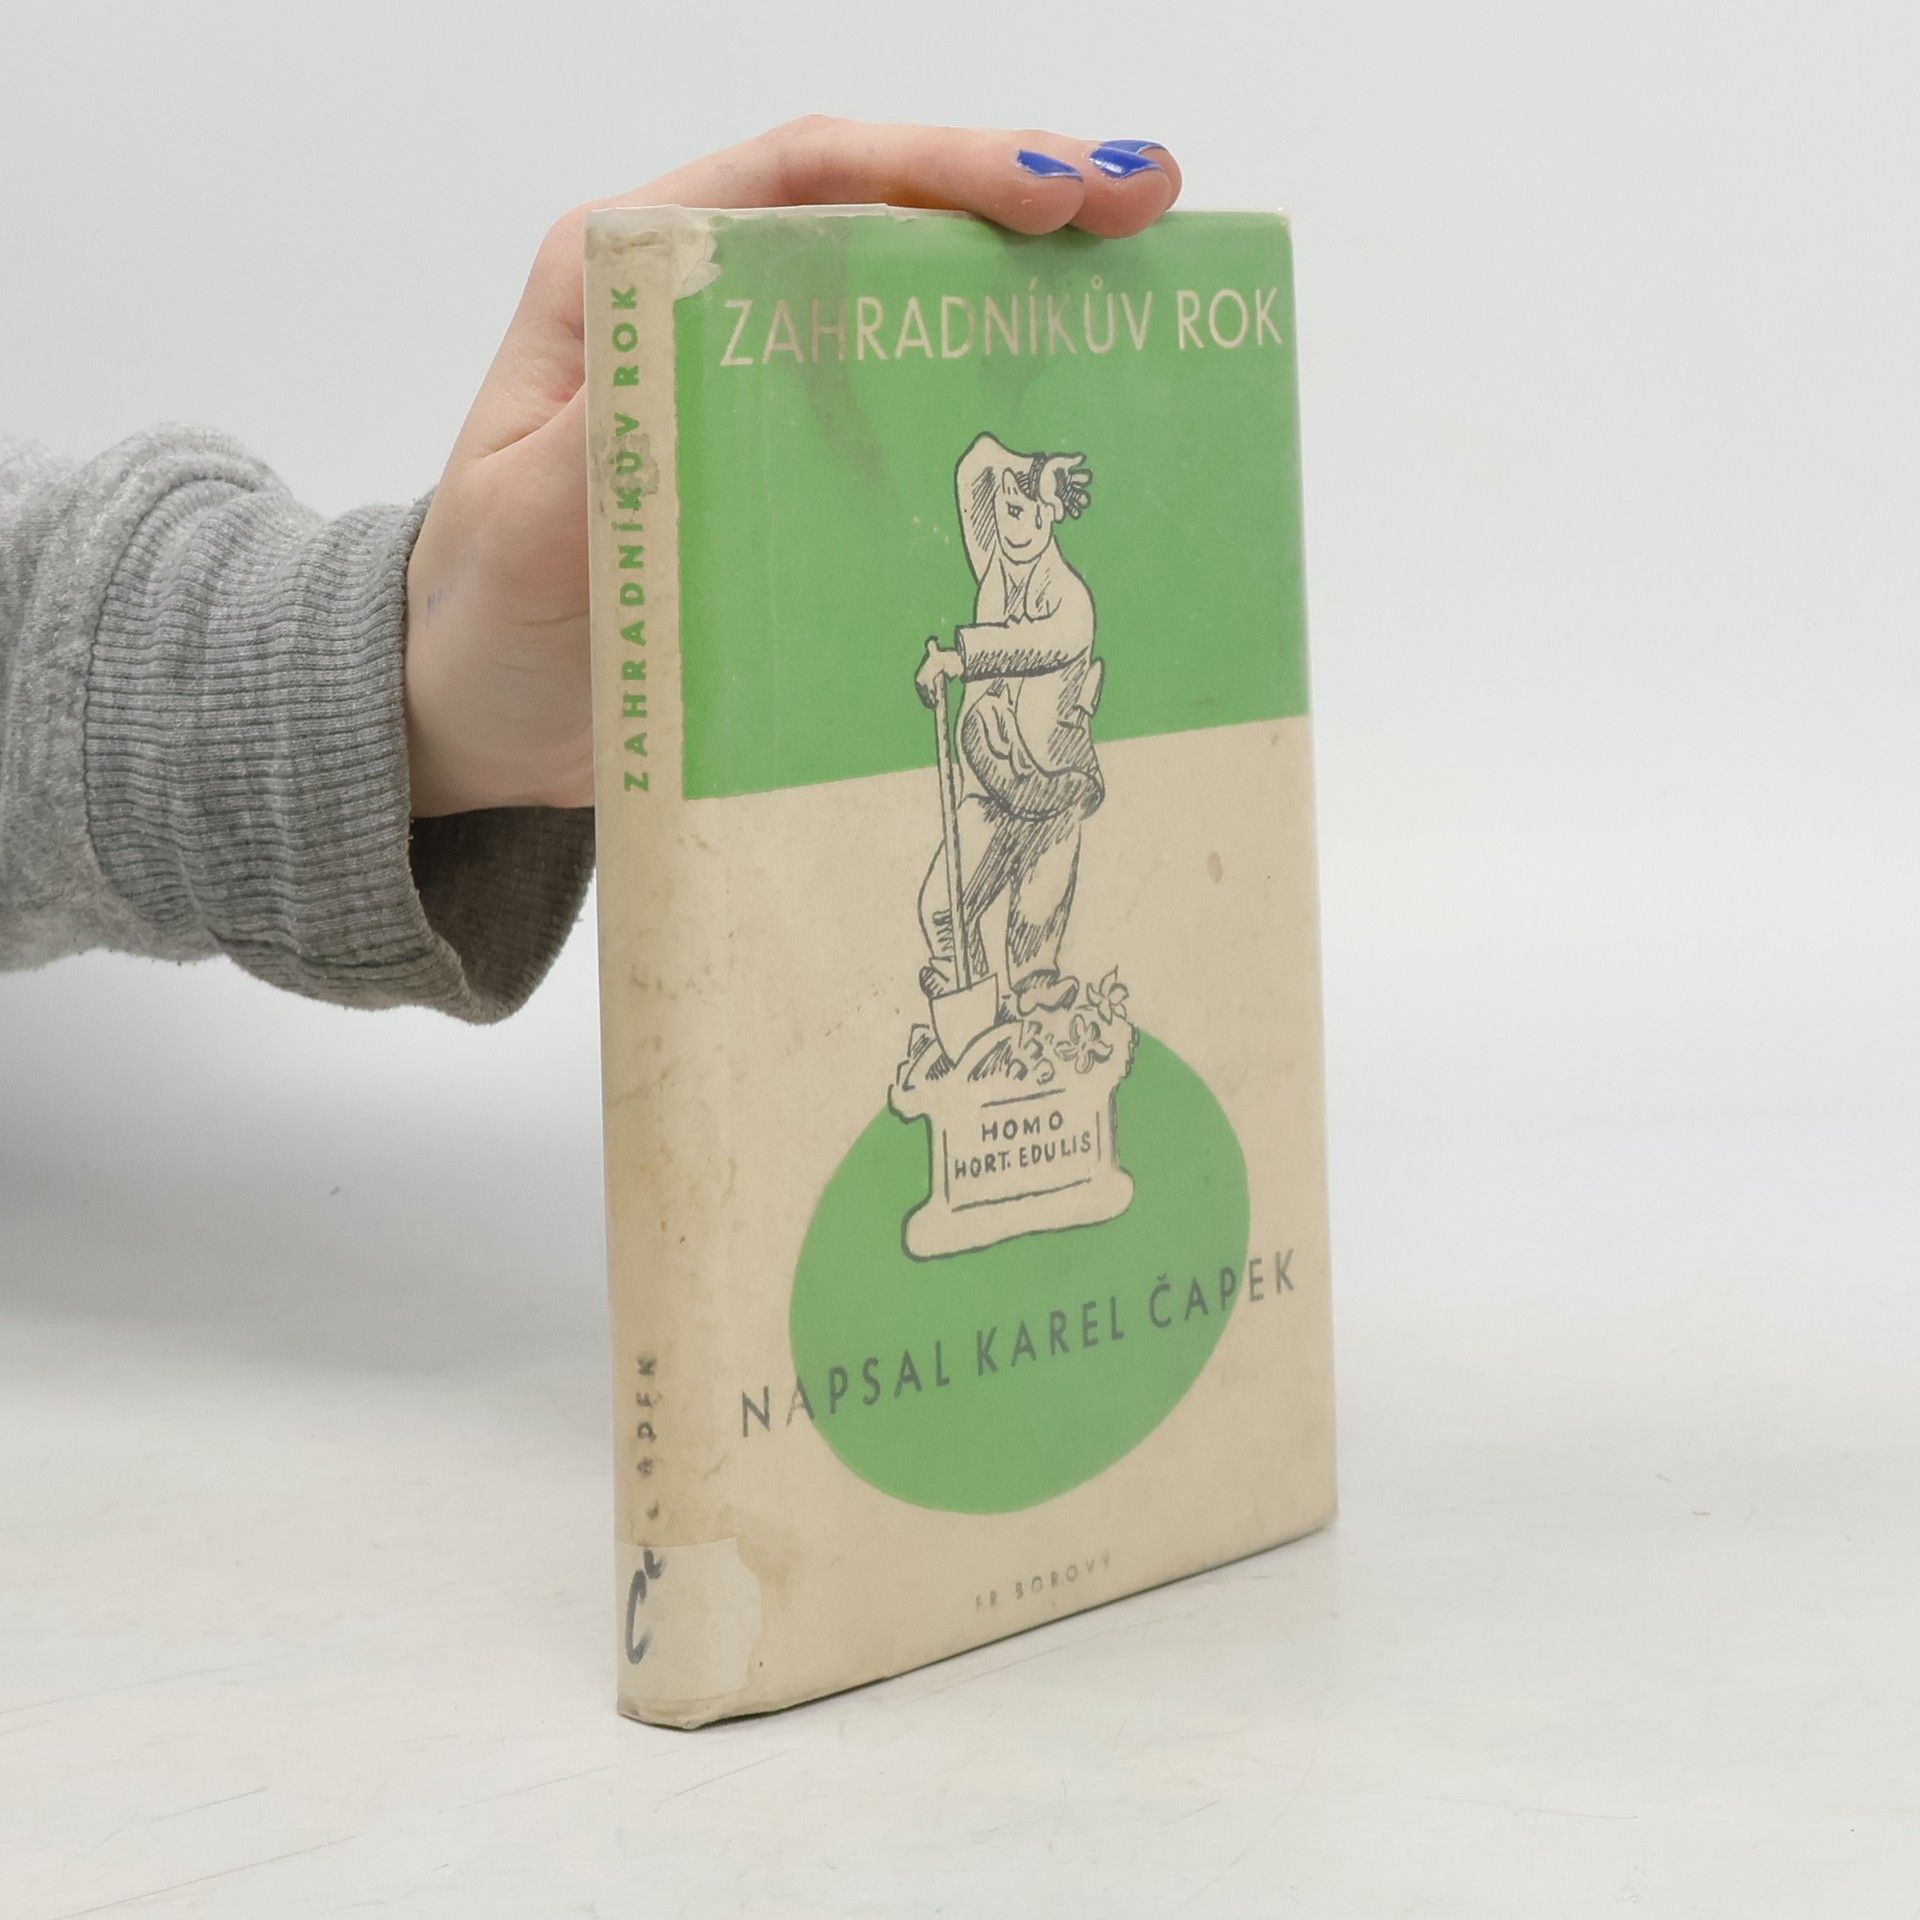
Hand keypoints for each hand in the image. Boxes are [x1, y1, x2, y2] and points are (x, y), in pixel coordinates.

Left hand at [401, 118, 1181, 814]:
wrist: (478, 707)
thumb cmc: (484, 611)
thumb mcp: (527, 526)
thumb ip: (613, 442)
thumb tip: (710, 358)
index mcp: (627, 277)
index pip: (800, 179)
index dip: (932, 169)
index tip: (1050, 189)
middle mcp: (703, 309)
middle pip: (875, 212)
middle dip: (1017, 195)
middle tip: (1145, 202)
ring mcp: (755, 388)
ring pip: (905, 300)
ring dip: (1024, 284)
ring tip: (1144, 278)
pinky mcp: (788, 469)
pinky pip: (902, 410)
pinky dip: (987, 392)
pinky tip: (1068, 401)